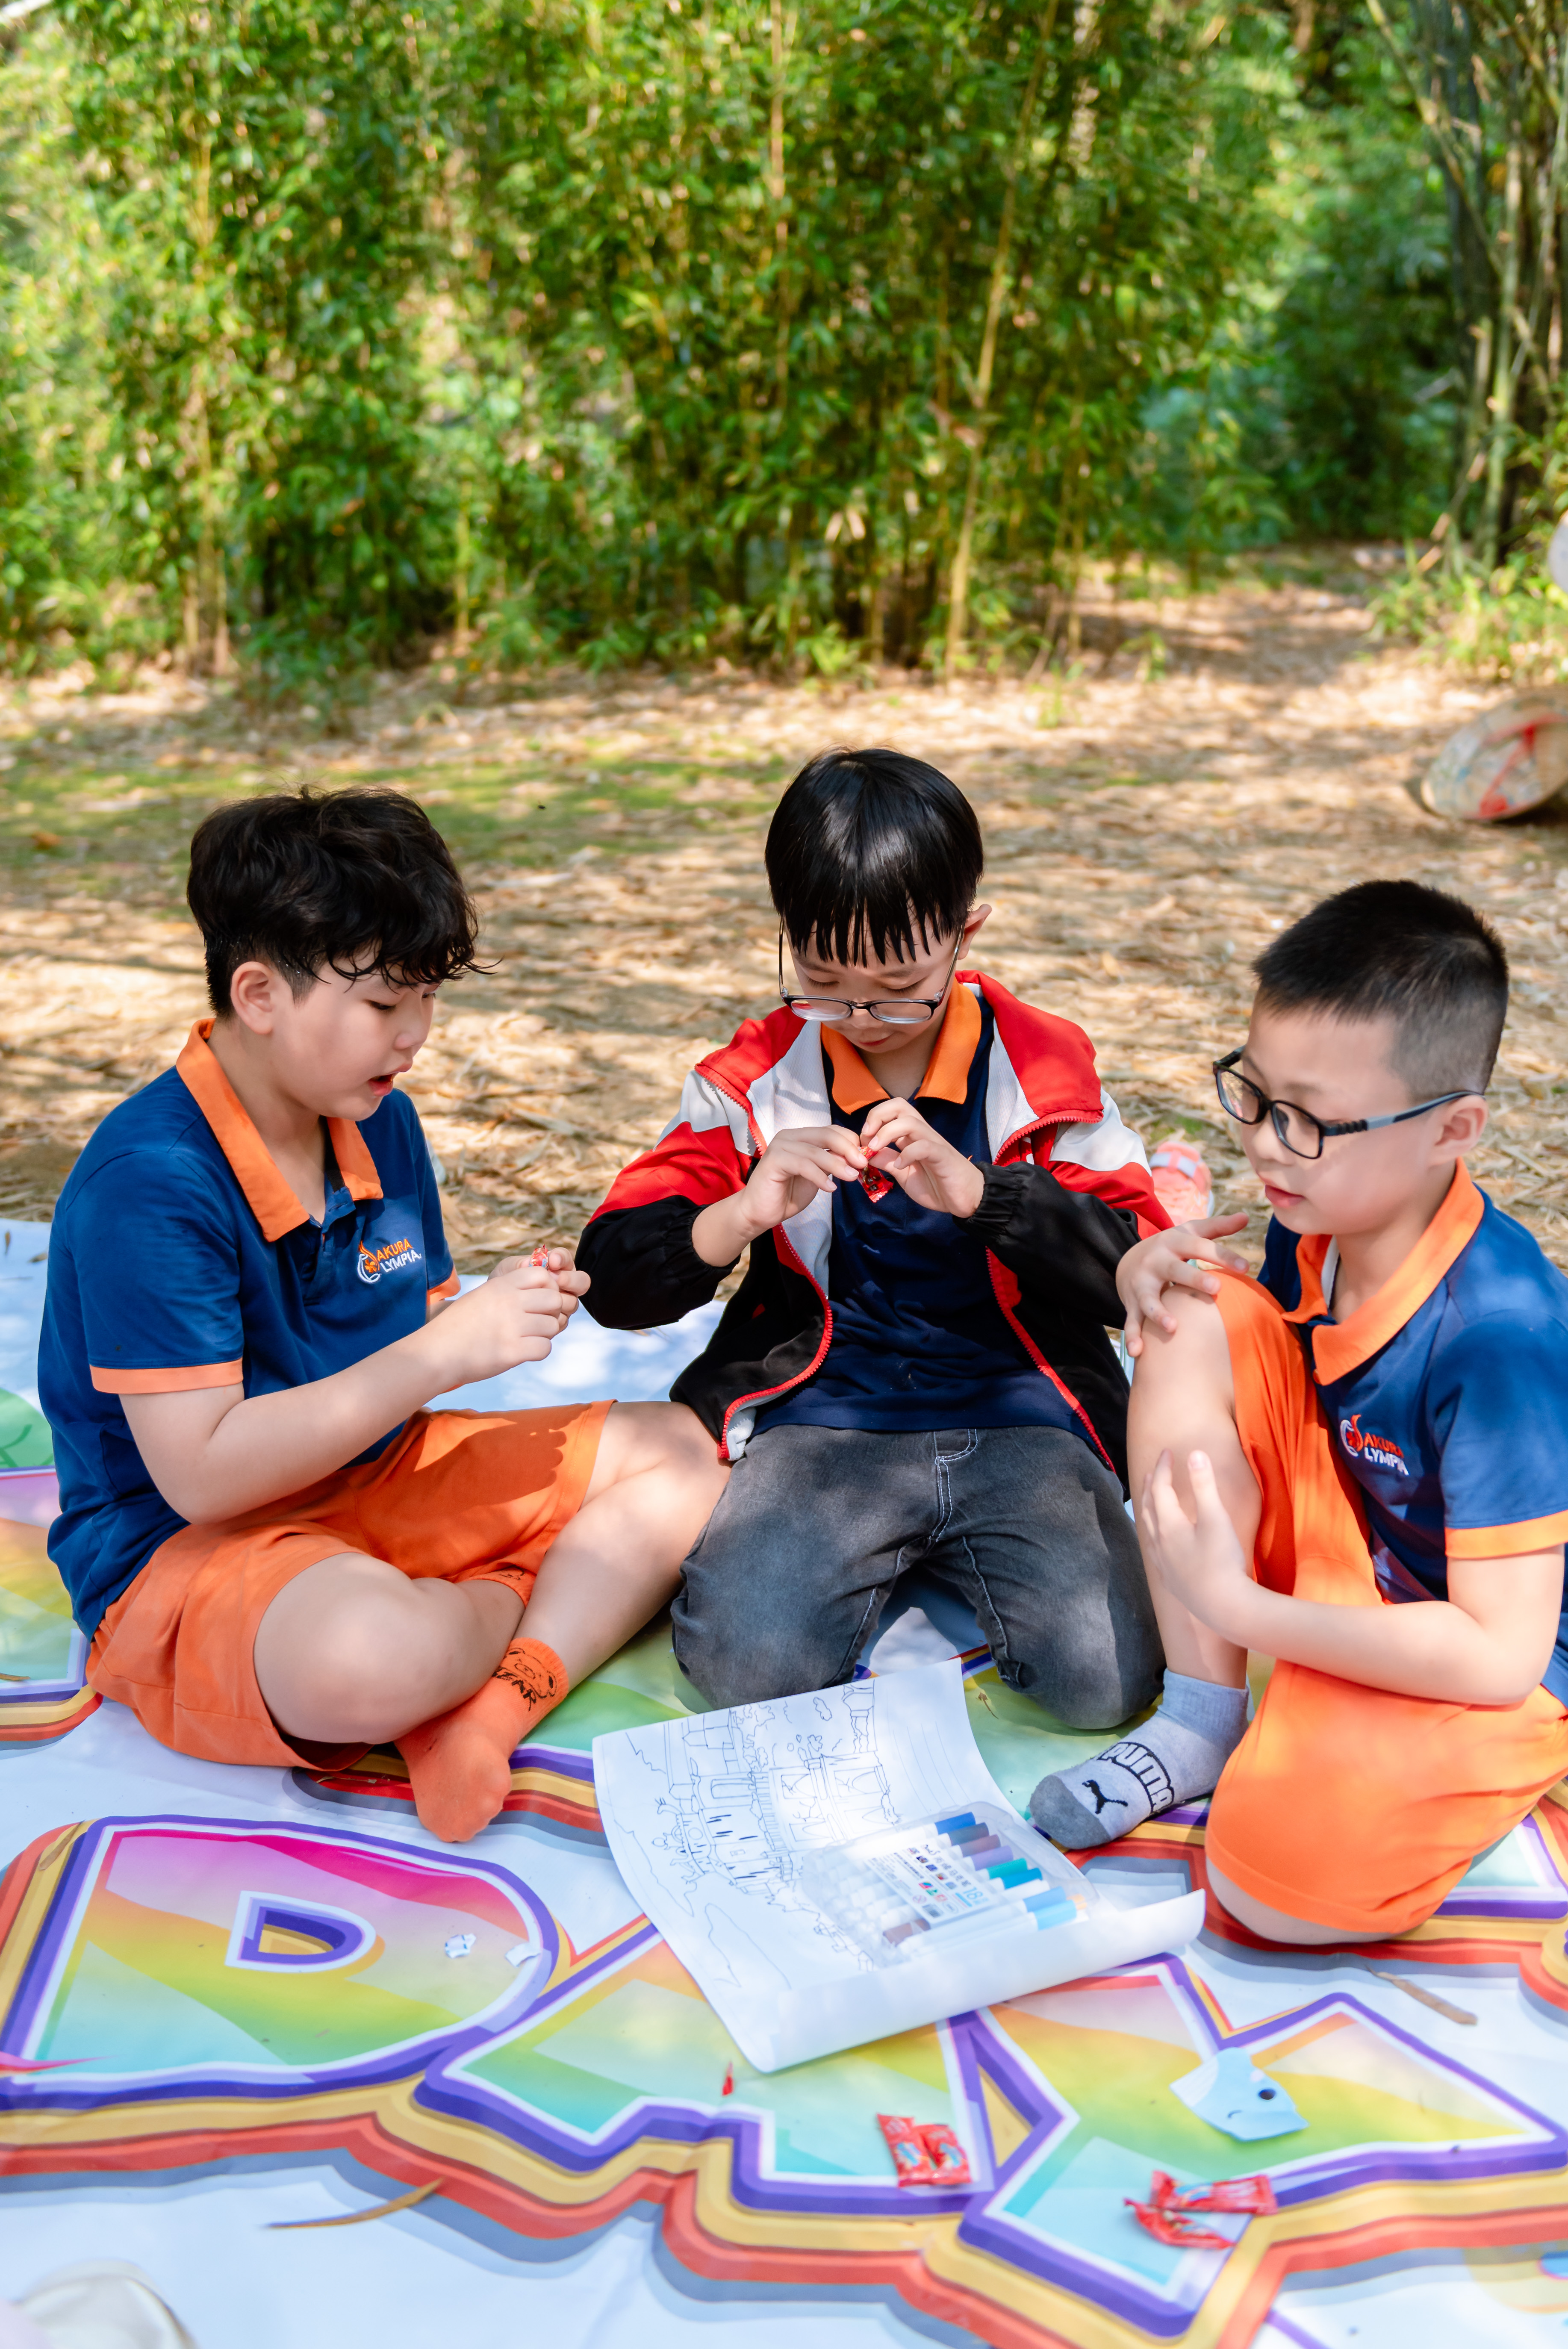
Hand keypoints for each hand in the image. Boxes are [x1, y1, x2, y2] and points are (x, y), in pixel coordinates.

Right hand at [432, 1257, 588, 1381]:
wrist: (437, 1353)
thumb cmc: (459, 1326)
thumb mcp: (482, 1295)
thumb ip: (509, 1290)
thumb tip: (543, 1287)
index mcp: (501, 1285)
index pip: (543, 1275)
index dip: (546, 1289)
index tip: (536, 1302)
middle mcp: (509, 1302)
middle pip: (554, 1300)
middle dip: (550, 1313)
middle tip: (535, 1324)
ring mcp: (511, 1326)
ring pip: (552, 1326)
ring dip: (544, 1335)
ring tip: (526, 1339)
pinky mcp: (512, 1351)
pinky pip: (545, 1348)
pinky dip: (538, 1352)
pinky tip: (523, 1352)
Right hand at [734, 1125, 868, 1238]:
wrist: (760, 1212)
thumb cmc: (787, 1194)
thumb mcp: (817, 1176)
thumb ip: (831, 1164)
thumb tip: (856, 1158)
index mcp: (801, 1137)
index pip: (831, 1130)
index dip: (851, 1141)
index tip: (865, 1158)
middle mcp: (790, 1137)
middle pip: (826, 1135)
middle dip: (848, 1149)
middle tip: (863, 1164)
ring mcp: (780, 1146)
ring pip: (816, 1151)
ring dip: (837, 1164)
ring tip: (852, 1177)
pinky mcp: (774, 1160)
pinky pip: (803, 1165)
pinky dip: (819, 1176)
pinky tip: (830, 1188)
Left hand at [859, 1097, 984, 1217]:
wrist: (968, 1199)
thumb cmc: (938, 1185)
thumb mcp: (904, 1174)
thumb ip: (888, 1161)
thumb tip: (866, 1153)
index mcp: (912, 1136)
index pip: (892, 1111)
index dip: (873, 1119)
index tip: (862, 1141)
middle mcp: (922, 1134)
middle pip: (900, 1106)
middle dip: (878, 1115)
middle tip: (866, 1136)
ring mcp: (933, 1143)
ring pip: (910, 1122)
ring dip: (886, 1133)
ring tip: (875, 1150)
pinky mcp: (943, 1156)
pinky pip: (924, 1146)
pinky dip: (908, 1154)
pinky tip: (901, 1167)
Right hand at [1117, 1213, 1249, 1356]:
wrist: (1129, 1260)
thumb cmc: (1171, 1248)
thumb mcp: (1190, 1232)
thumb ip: (1217, 1227)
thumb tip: (1245, 1216)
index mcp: (1174, 1242)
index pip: (1201, 1246)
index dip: (1223, 1255)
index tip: (1246, 1268)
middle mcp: (1157, 1261)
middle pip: (1175, 1269)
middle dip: (1193, 1278)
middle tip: (1216, 1288)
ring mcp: (1142, 1284)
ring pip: (1149, 1299)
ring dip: (1159, 1312)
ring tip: (1173, 1327)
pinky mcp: (1132, 1303)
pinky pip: (1132, 1321)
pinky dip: (1133, 1336)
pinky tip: (1137, 1352)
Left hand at [1139, 1448, 1252, 1637]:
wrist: (1224, 1607)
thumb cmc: (1222, 1561)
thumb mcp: (1216, 1518)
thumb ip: (1204, 1485)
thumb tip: (1195, 1453)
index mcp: (1169, 1525)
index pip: (1160, 1489)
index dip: (1164, 1468)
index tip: (1167, 1452)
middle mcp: (1160, 1544)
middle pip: (1149, 1508)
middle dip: (1152, 1486)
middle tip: (1154, 1471)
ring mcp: (1163, 1564)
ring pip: (1148, 1530)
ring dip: (1148, 1510)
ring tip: (1149, 1500)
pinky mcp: (1171, 1581)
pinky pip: (1154, 1552)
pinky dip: (1153, 1536)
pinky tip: (1159, 1542)